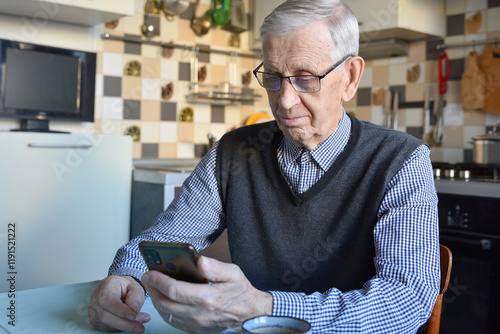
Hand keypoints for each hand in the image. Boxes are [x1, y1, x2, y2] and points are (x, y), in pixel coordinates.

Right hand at [88, 275, 150, 332]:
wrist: (119, 288)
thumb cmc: (127, 287)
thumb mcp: (136, 287)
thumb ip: (136, 297)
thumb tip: (134, 310)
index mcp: (107, 285)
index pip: (108, 300)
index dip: (120, 310)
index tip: (134, 315)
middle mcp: (96, 297)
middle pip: (105, 315)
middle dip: (124, 323)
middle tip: (140, 327)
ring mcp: (93, 309)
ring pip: (106, 323)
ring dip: (124, 327)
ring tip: (138, 326)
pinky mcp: (94, 319)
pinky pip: (106, 327)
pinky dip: (119, 328)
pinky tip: (128, 324)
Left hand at [141, 256, 272, 333]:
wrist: (250, 314)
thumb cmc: (241, 292)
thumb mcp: (233, 273)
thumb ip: (215, 267)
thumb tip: (200, 261)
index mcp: (207, 298)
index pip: (174, 290)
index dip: (158, 280)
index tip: (150, 272)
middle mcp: (199, 314)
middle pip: (165, 303)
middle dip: (152, 289)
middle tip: (147, 277)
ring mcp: (197, 324)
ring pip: (167, 314)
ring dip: (156, 300)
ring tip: (153, 287)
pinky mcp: (196, 330)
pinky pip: (173, 321)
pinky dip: (165, 310)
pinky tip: (164, 300)